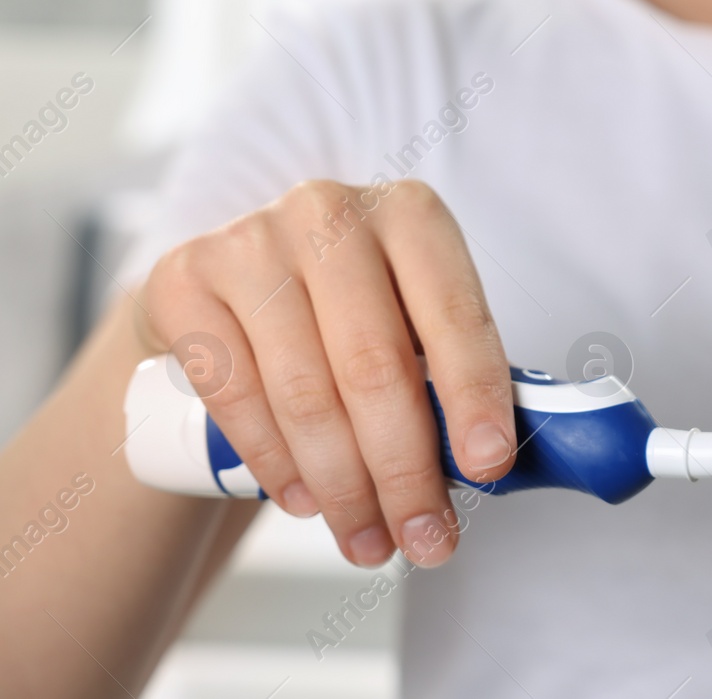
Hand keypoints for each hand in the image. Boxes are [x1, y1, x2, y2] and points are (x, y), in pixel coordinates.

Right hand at [136, 179, 515, 565]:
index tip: (488, 467)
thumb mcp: (410, 316)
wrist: (233, 286)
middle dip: (404, 471)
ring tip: (367, 540)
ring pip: (305, 392)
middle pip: (374, 366)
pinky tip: (303, 501)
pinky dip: (274, 462)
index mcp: (411, 214)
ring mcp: (251, 240)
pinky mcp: (183, 279)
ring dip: (342, 486)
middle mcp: (330, 211)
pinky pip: (234, 393)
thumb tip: (486, 466)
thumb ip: (447, 375)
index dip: (475, 395)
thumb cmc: (350, 313)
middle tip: (425, 540)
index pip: (454, 313)